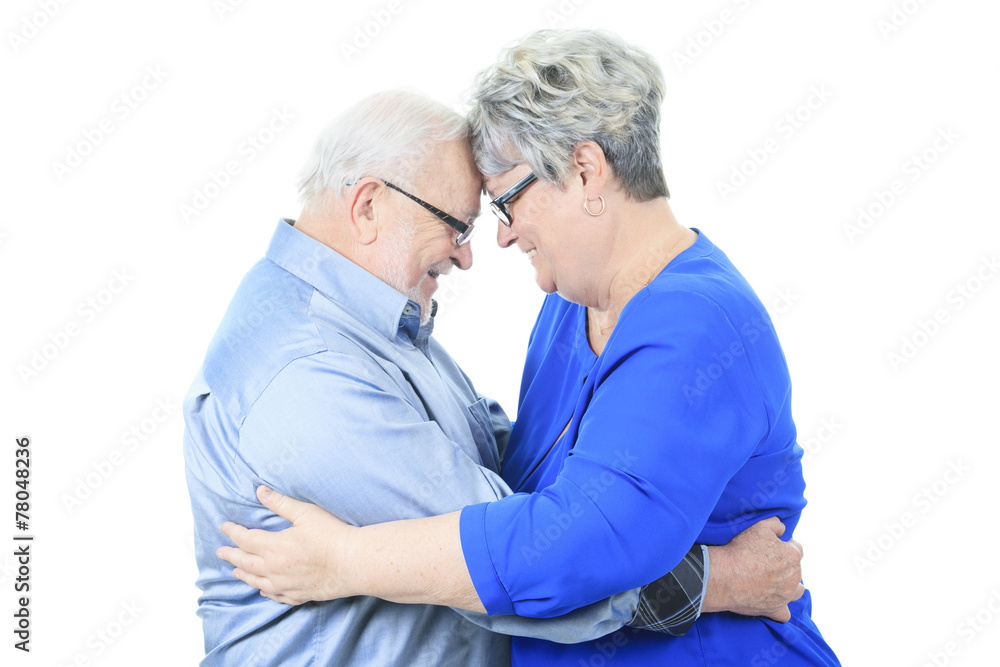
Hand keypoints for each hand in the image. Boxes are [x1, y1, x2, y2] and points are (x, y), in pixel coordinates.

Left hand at [217, 486, 357, 604]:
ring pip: (256, 582)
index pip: (245, 539)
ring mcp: (285, 585)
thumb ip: (280, 503)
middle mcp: (274, 569)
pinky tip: (263, 590)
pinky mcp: (298, 595)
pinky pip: (275, 596)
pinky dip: (265, 592)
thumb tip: (260, 491)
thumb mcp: (306, 513)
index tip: (224, 527)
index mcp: (274, 547)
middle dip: (231, 555)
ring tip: (235, 572)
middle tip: (221, 552)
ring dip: (243, 575)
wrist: (353, 562)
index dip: (233, 532)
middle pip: (245, 563)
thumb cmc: (332, 535)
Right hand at [702, 517, 804, 622]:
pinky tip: (773, 602)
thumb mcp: (759, 527)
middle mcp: (794, 577)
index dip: (784, 545)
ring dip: (790, 586)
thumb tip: (782, 528)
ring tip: (774, 582)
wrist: (724, 576)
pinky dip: (780, 609)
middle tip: (766, 562)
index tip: (771, 546)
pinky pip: (784, 614)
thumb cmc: (741, 550)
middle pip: (796, 569)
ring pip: (797, 591)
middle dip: (785, 565)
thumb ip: (775, 525)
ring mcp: (785, 596)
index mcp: (792, 556)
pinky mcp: (774, 610)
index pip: (796, 548)